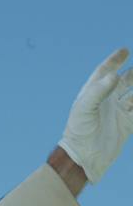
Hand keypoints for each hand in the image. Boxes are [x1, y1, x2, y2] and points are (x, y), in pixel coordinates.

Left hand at [58, 47, 132, 183]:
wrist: (85, 155)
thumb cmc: (78, 129)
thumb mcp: (84, 107)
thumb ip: (98, 90)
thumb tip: (114, 76)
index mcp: (93, 92)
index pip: (105, 72)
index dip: (114, 61)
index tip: (124, 50)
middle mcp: (106, 99)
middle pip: (124, 81)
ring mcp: (117, 111)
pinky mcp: (127, 124)